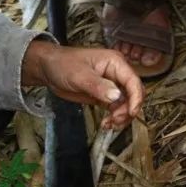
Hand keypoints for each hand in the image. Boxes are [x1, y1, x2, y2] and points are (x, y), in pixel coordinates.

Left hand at [22, 41, 142, 129]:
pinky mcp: (104, 95)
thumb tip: (117, 96)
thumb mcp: (79, 75)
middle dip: (128, 109)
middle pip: (133, 94)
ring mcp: (111, 85)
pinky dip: (114, 117)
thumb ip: (98, 86)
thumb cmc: (63, 64)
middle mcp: (117, 73)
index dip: (136, 98)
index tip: (131, 113)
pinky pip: (116, 108)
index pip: (133, 81)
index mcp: (115, 62)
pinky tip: (106, 123)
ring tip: (109, 124)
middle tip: (115, 120)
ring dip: (121, 116)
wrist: (49, 69)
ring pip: (126, 103)